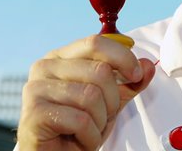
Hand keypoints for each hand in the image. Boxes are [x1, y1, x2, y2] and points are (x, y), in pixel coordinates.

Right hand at [16, 35, 155, 149]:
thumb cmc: (80, 126)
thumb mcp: (111, 99)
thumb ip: (130, 81)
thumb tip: (148, 65)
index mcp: (62, 56)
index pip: (96, 42)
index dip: (123, 57)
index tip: (136, 75)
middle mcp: (45, 67)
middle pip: (99, 70)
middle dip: (112, 98)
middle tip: (104, 114)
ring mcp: (35, 89)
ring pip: (91, 95)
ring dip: (100, 119)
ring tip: (91, 128)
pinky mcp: (33, 114)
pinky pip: (80, 120)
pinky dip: (89, 135)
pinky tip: (80, 139)